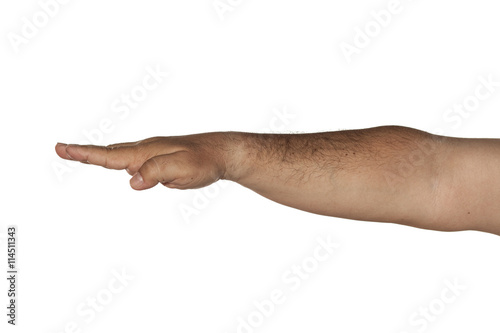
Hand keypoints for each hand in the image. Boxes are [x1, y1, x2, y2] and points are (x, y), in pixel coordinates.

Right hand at [55, 133, 231, 189]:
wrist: (222, 153)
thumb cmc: (204, 160)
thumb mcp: (182, 168)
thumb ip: (156, 172)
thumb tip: (132, 181)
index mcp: (146, 152)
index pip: (109, 155)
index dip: (85, 154)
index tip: (62, 149)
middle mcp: (146, 151)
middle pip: (109, 152)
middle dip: (85, 153)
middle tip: (61, 149)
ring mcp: (152, 155)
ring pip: (121, 156)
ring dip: (100, 156)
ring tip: (80, 154)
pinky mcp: (160, 163)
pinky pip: (135, 163)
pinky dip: (120, 161)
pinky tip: (122, 166)